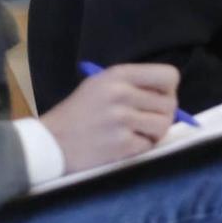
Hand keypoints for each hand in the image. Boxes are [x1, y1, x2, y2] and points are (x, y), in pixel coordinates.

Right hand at [38, 63, 180, 170]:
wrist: (51, 143)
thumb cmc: (78, 113)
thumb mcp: (100, 85)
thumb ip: (132, 84)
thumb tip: (168, 95)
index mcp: (118, 75)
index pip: (169, 75)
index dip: (169, 90)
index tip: (158, 99)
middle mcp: (121, 94)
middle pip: (170, 104)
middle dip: (162, 115)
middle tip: (145, 121)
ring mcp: (122, 120)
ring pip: (164, 125)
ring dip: (154, 133)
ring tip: (134, 133)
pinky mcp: (122, 145)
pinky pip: (149, 145)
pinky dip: (140, 148)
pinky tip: (123, 145)